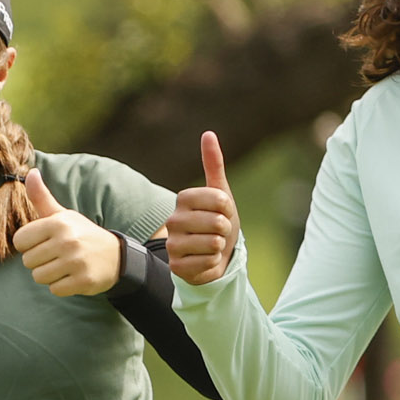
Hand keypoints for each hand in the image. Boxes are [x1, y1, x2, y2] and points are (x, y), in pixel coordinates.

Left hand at [9, 170, 120, 295]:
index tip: (44, 242)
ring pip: (39, 277)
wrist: (116, 256)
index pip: (19, 241)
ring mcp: (76, 261)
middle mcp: (67, 241)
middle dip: (39, 261)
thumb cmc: (81, 234)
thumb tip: (30, 171)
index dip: (29, 244)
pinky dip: (62, 286)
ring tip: (65, 265)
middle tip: (58, 255)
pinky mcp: (83, 281)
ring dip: (49, 275)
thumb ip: (41, 197)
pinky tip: (74, 275)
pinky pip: (55, 289)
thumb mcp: (62, 215)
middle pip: (28, 261)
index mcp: (58, 223)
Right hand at [166, 131, 238, 284]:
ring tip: (212, 245)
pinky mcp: (176, 266)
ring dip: (220, 246)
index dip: (227, 207)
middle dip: (225, 230)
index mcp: (183, 199)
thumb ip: (213, 164)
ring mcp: (172, 244)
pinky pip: (207, 261)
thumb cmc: (217, 222)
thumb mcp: (221, 193)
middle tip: (217, 232)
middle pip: (217, 222)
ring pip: (213, 243)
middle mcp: (172, 220)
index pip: (218, 198)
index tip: (222, 211)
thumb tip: (208, 133)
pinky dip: (212, 263)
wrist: (212, 256)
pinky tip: (205, 260)